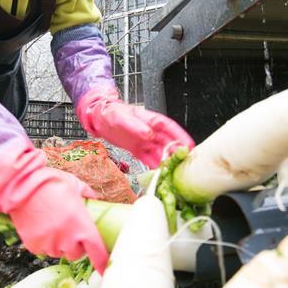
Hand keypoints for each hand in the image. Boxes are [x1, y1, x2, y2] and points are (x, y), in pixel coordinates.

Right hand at [8, 167, 109, 273]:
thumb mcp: (74, 185)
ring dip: (58, 244)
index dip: (102, 262)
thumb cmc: (50, 183)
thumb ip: (87, 194)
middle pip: (76, 254)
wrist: (21, 184)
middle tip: (70, 231)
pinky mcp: (33, 245)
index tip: (105, 268)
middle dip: (75, 246)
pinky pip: (42, 249)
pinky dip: (43, 242)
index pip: (97, 252)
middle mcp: (66, 239)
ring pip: (58, 253)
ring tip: (52, 224)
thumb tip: (94, 198)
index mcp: (82, 226)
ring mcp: (48, 244)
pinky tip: (40, 226)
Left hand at [77, 86, 194, 167]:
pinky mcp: (138, 150)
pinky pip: (148, 159)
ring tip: (173, 172)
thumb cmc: (110, 113)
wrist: (98, 118)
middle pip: (168, 142)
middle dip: (177, 153)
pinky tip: (158, 174)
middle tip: (184, 164)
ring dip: (166, 162)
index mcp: (150, 120)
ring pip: (160, 153)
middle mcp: (151, 131)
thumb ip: (135, 125)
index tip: (189, 146)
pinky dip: (154, 166)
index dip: (181, 136)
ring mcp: (145, 141)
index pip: (170, 128)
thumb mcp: (121, 117)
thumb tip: (149, 133)